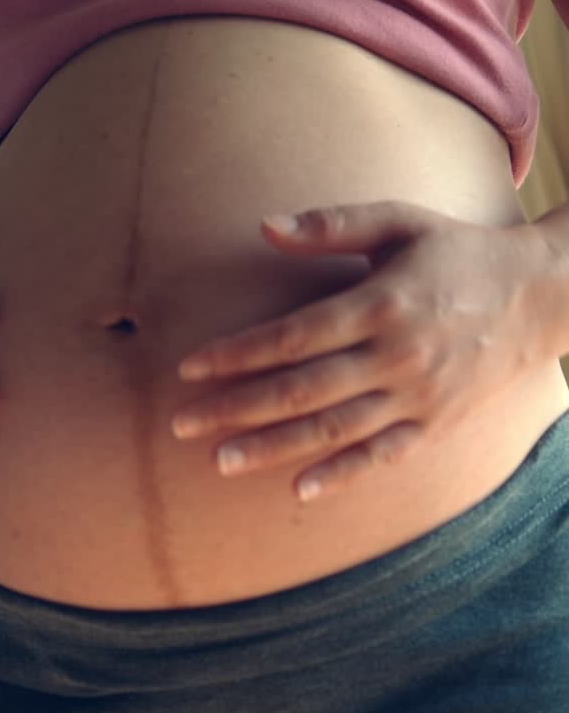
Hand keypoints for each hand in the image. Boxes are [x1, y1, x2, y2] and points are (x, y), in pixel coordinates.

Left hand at [168, 201, 551, 502]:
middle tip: (180, 425)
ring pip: (334, 430)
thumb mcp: (400, 222)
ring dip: (272, 448)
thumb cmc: (459, 253)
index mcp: (379, 304)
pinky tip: (298, 489)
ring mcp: (418, 395)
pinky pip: (382, 456)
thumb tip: (264, 226)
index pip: (292, 336)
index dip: (236, 355)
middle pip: (301, 390)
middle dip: (235, 409)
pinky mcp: (437, 423)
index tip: (188, 369)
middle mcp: (396, 355)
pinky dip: (341, 475)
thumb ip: (332, 225)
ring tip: (219, 461)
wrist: (547, 294)